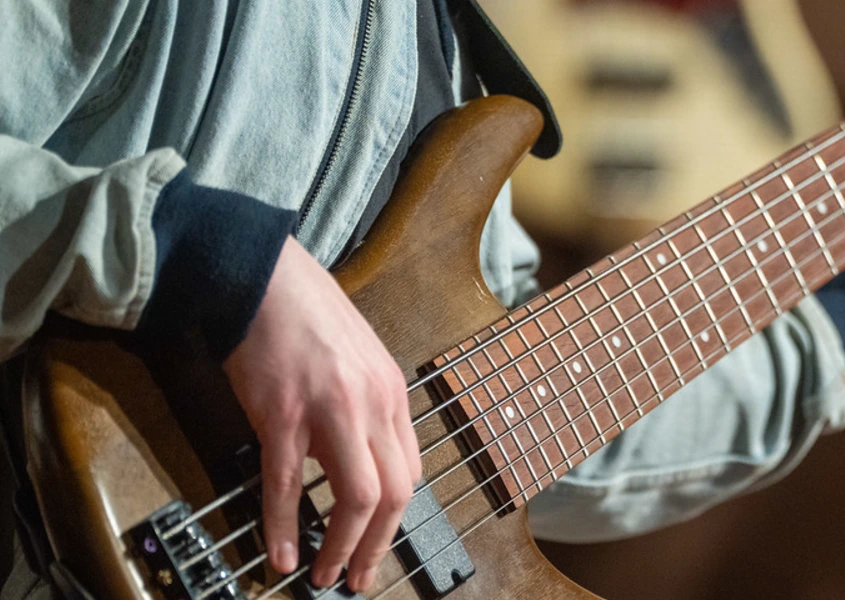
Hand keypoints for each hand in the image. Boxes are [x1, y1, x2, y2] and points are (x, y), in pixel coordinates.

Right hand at [223, 237, 422, 591]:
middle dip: (379, 544)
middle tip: (361, 576)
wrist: (263, 277)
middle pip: (394, 493)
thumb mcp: (359, 360)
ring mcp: (330, 411)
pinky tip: (282, 551)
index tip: (381, 542)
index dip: (396, 517)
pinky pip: (289, 483)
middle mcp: (373, 404)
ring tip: (326, 573)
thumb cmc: (307, 316)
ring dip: (343, 545)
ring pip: (355, 496)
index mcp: (392, 394)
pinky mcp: (282, 414)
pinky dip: (287, 525)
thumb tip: (353, 459)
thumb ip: (365, 409)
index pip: (410, 471)